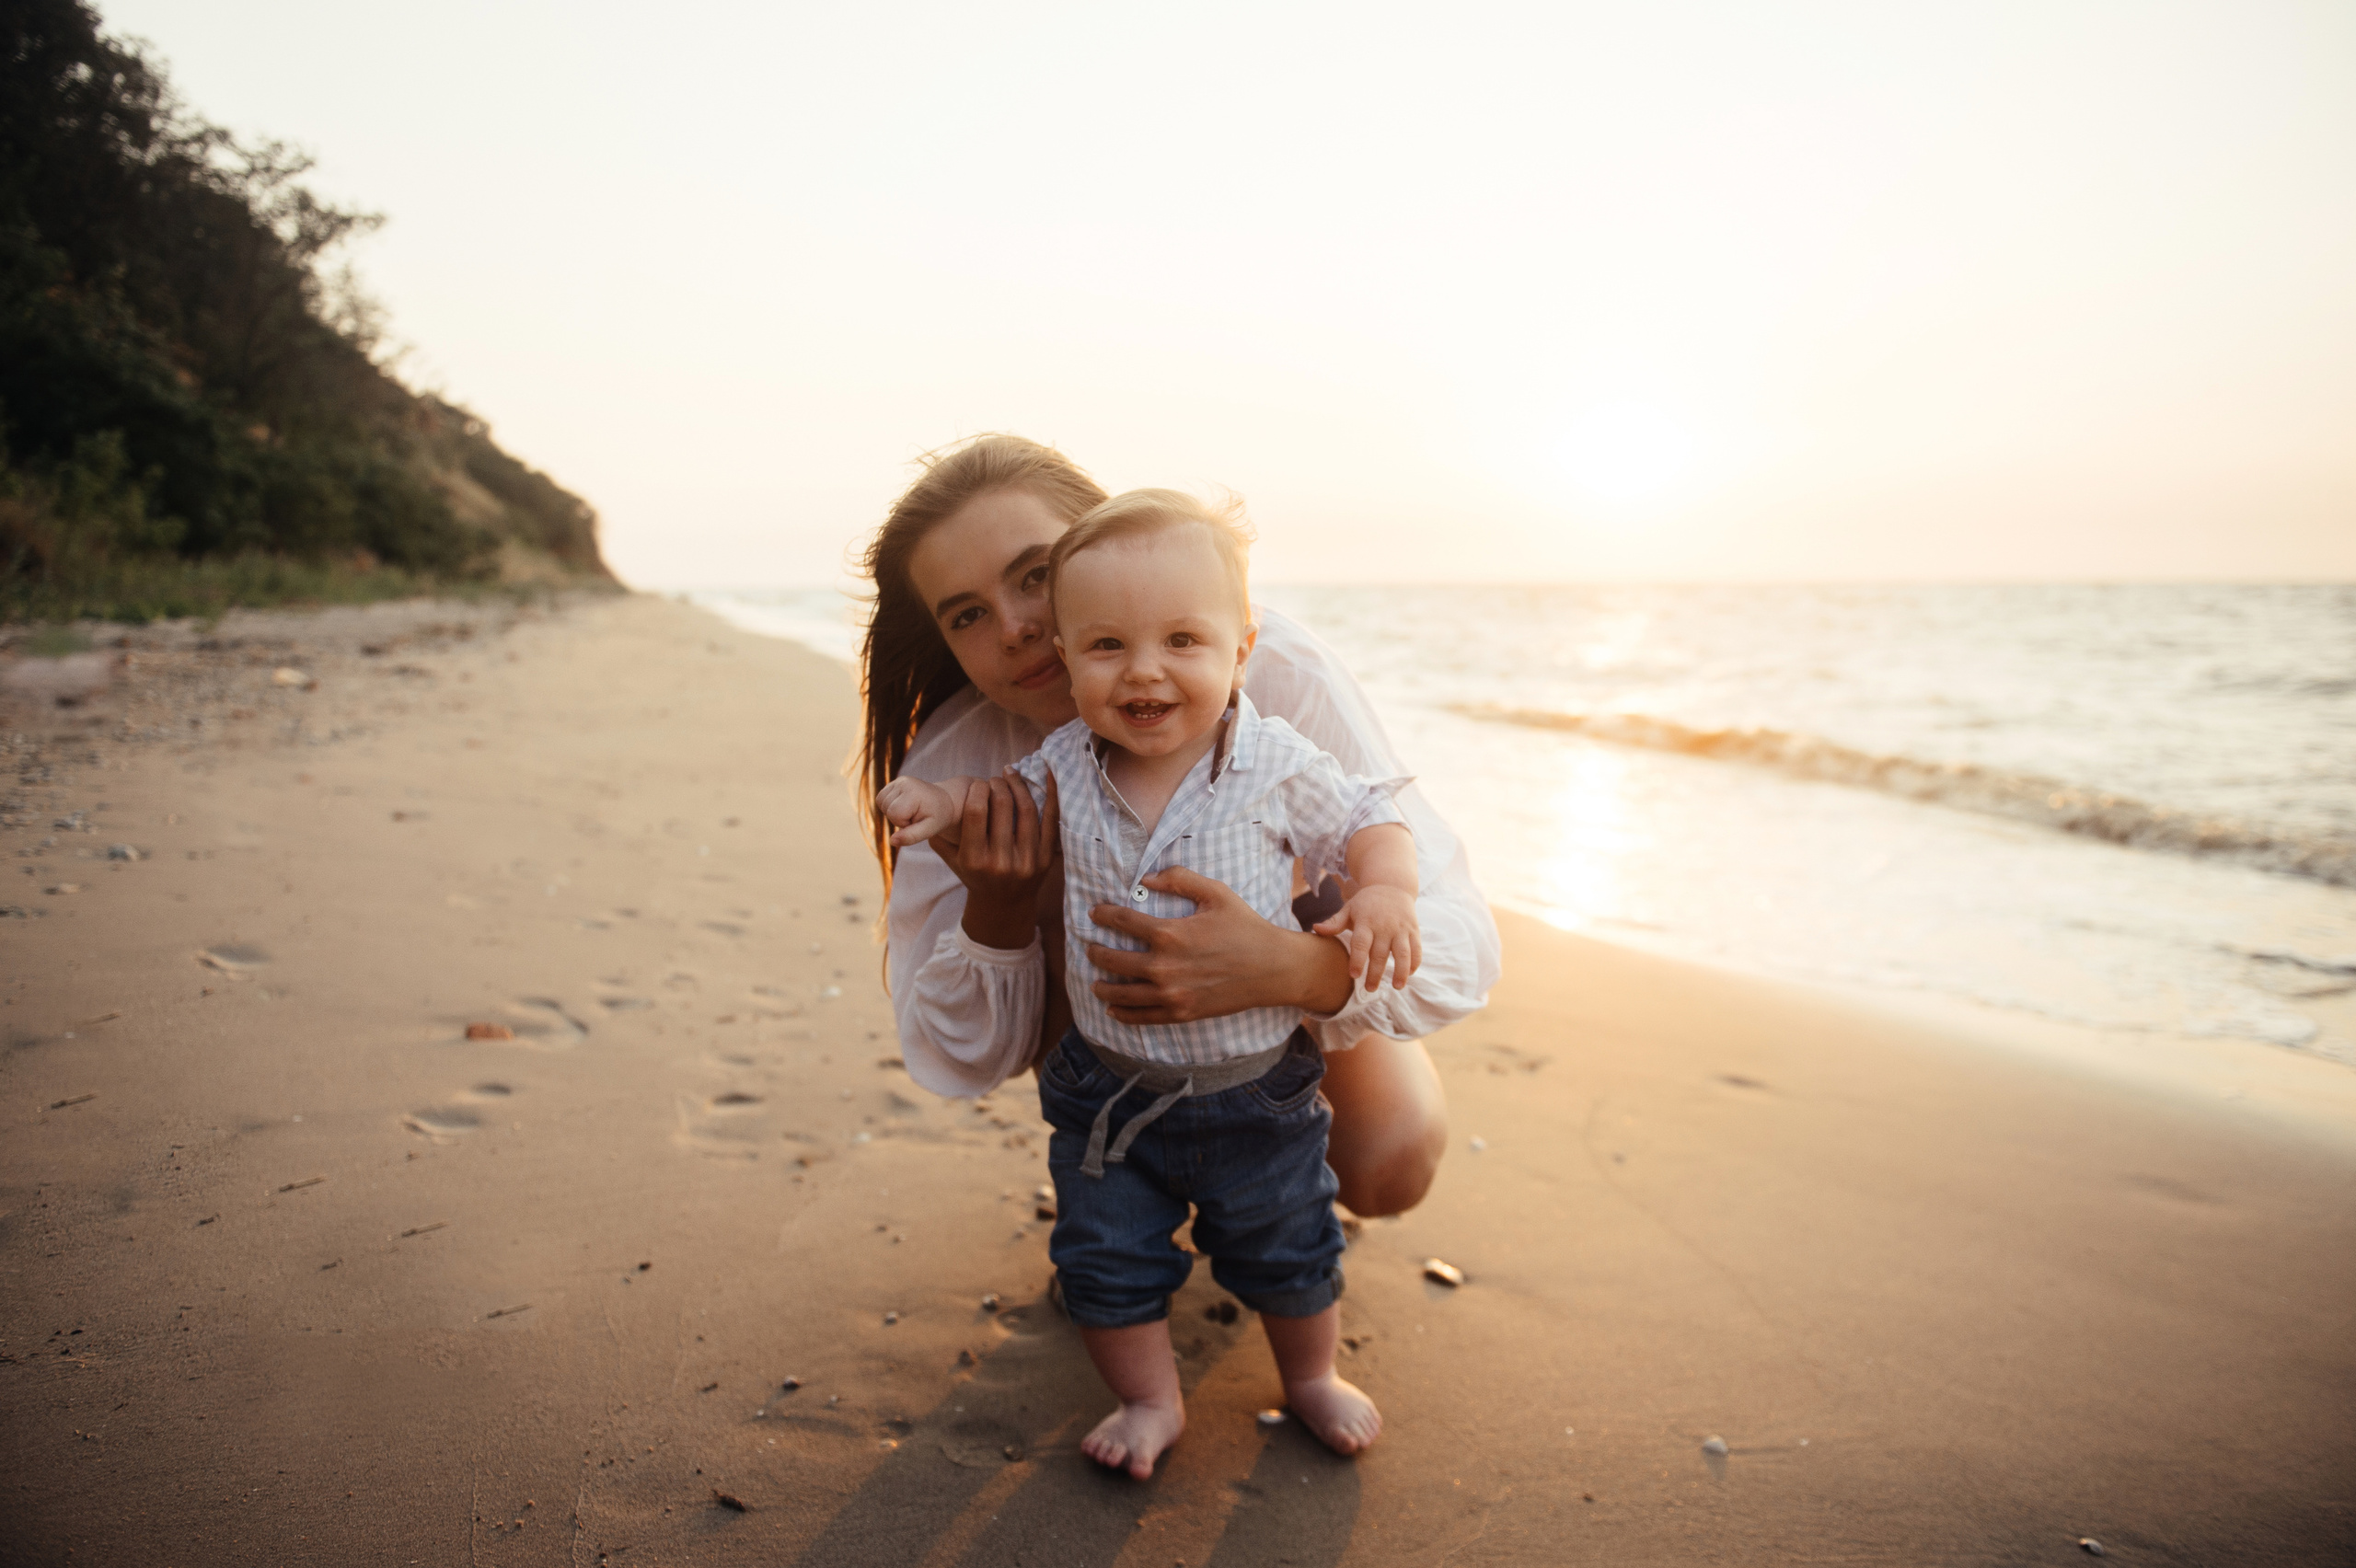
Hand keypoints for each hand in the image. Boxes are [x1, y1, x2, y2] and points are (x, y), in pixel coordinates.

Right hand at [876, 776, 957, 846]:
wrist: (944, 801)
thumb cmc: (937, 817)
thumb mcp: (929, 830)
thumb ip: (911, 837)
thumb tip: (892, 841)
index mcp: (914, 793)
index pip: (894, 814)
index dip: (903, 823)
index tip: (917, 820)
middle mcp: (904, 782)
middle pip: (887, 809)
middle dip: (898, 818)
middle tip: (915, 816)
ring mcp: (899, 780)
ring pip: (881, 803)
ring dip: (893, 812)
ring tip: (910, 811)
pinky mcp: (895, 782)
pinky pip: (881, 798)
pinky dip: (889, 805)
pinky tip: (903, 806)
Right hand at [933, 770, 1059, 950]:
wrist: (1004, 906)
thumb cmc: (974, 876)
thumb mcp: (952, 860)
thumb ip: (936, 835)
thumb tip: (916, 811)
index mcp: (974, 859)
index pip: (975, 812)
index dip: (978, 789)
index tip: (979, 783)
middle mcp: (1000, 861)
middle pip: (1001, 806)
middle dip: (997, 784)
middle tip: (995, 779)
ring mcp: (1025, 861)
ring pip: (1026, 810)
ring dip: (1019, 785)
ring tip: (1011, 776)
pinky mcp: (1045, 859)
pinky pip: (1051, 821)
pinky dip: (1052, 795)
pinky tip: (1049, 775)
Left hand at [1085, 866, 1353, 1024]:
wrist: (1273, 969)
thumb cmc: (1245, 927)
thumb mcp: (1216, 893)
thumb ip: (1179, 879)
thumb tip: (1145, 878)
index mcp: (1169, 933)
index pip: (1122, 921)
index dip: (1103, 915)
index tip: (1095, 913)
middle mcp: (1163, 966)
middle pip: (1114, 959)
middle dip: (1096, 952)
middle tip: (1090, 949)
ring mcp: (1171, 993)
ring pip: (1122, 993)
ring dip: (1103, 987)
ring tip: (1095, 983)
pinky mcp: (1181, 1012)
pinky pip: (1142, 1017)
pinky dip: (1123, 1014)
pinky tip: (1113, 1010)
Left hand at [1314, 884, 1420, 990]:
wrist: (1392, 884)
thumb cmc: (1366, 903)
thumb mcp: (1349, 909)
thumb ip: (1334, 923)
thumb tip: (1315, 930)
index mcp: (1366, 921)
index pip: (1361, 943)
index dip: (1357, 960)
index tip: (1354, 975)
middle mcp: (1384, 926)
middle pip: (1380, 953)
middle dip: (1375, 973)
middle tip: (1369, 989)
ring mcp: (1400, 928)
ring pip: (1403, 953)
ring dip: (1401, 971)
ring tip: (1397, 987)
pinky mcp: (1413, 930)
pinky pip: (1416, 949)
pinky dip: (1415, 963)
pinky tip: (1409, 974)